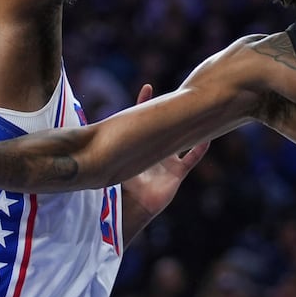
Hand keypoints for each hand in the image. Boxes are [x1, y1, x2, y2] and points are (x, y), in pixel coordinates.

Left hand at [119, 83, 211, 237]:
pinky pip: (191, 159)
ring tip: (195, 110)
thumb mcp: (112, 161)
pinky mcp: (177, 173)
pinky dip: (199, 149)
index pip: (142, 121)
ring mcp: (167, 161)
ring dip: (187, 127)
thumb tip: (88, 132)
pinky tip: (207, 138)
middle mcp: (154, 151)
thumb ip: (106, 149)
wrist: (132, 208)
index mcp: (139, 146)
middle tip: (176, 94)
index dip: (143, 104)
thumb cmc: (119, 186)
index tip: (147, 88)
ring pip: (180, 139)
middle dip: (168, 112)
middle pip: (163, 127)